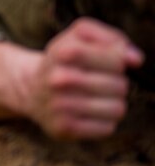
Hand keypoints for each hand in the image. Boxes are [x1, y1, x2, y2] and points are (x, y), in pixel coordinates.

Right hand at [24, 18, 144, 139]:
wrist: (30, 88)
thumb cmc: (64, 60)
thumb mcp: (79, 37)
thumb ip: (110, 38)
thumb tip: (136, 59)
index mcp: (63, 52)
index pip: (116, 60)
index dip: (119, 62)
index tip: (108, 61)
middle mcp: (59, 79)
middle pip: (120, 85)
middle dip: (115, 83)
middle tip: (96, 80)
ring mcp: (60, 105)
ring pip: (117, 108)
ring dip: (112, 103)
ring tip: (94, 97)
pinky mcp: (64, 128)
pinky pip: (107, 127)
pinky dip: (102, 121)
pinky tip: (87, 113)